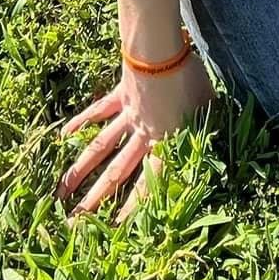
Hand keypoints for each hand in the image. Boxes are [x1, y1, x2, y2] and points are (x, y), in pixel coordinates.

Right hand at [55, 45, 215, 223]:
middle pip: (116, 173)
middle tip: (74, 222)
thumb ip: (208, 131)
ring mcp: (127, 115)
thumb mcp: (208, 109)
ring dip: (79, 171)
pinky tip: (64, 137)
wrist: (161, 49)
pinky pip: (98, 113)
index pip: (147, 183)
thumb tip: (218, 153)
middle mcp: (142, 134)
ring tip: (60, 192)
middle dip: (95, 200)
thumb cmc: (191, 79)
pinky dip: (81, 123)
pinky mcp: (119, 96)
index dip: (131, 208)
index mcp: (164, 142)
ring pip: (99, 148)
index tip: (113, 229)